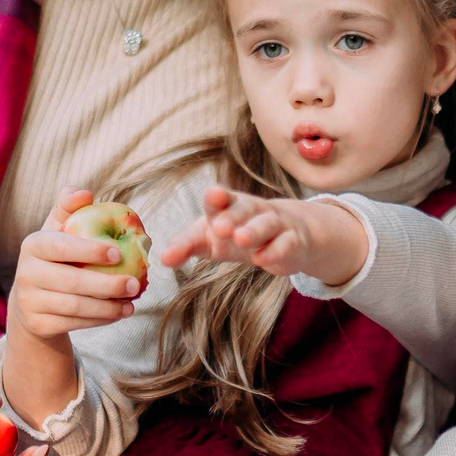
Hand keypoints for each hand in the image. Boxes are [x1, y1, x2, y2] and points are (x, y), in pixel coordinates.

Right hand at [8, 189, 145, 342]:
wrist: (31, 301)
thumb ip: (70, 209)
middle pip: (72, 281)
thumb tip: (85, 192)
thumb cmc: (55, 258)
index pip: (61, 247)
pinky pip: (74, 324)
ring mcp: (29, 301)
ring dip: (109, 307)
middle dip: (107, 284)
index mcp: (33, 245)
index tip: (118, 253)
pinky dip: (100, 320)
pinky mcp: (37, 324)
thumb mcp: (58, 231)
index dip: (90, 250)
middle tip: (136, 284)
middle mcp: (26, 272)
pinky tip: (119, 314)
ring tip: (132, 304)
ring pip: (75, 307)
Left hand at [155, 185, 365, 288]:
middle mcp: (252, 211)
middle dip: (232, 216)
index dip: (217, 197)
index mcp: (229, 206)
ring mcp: (275, 225)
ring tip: (240, 239)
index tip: (213, 195)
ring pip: (266, 224)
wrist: (289, 237)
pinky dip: (274, 251)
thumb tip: (162, 260)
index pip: (221, 200)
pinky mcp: (292, 243)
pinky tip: (262, 259)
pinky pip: (285, 244)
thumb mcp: (209, 239)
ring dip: (253, 231)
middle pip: (244, 208)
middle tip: (219, 227)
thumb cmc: (238, 235)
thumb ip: (185, 246)